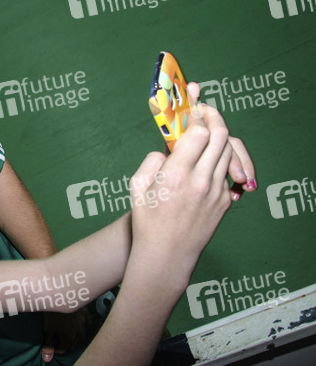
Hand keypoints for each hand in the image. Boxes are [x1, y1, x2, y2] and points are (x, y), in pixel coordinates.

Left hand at [41, 309, 89, 361]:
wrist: (62, 294)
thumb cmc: (53, 312)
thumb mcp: (48, 329)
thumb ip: (48, 345)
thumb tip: (47, 360)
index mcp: (69, 338)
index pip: (62, 350)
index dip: (54, 348)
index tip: (49, 342)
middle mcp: (79, 334)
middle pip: (72, 345)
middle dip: (63, 344)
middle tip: (55, 339)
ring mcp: (84, 325)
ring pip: (81, 338)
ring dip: (73, 339)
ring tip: (65, 334)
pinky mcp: (86, 316)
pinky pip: (87, 325)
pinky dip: (82, 328)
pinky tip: (78, 326)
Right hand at [130, 103, 234, 274]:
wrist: (168, 254)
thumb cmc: (148, 221)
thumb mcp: (137, 186)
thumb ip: (152, 161)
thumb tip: (167, 149)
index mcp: (175, 175)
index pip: (200, 134)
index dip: (197, 118)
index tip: (192, 113)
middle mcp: (200, 181)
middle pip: (221, 137)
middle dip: (215, 118)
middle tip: (206, 111)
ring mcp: (217, 192)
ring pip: (229, 152)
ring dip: (220, 137)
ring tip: (208, 132)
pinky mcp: (225, 201)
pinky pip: (227, 172)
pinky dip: (221, 160)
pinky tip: (208, 159)